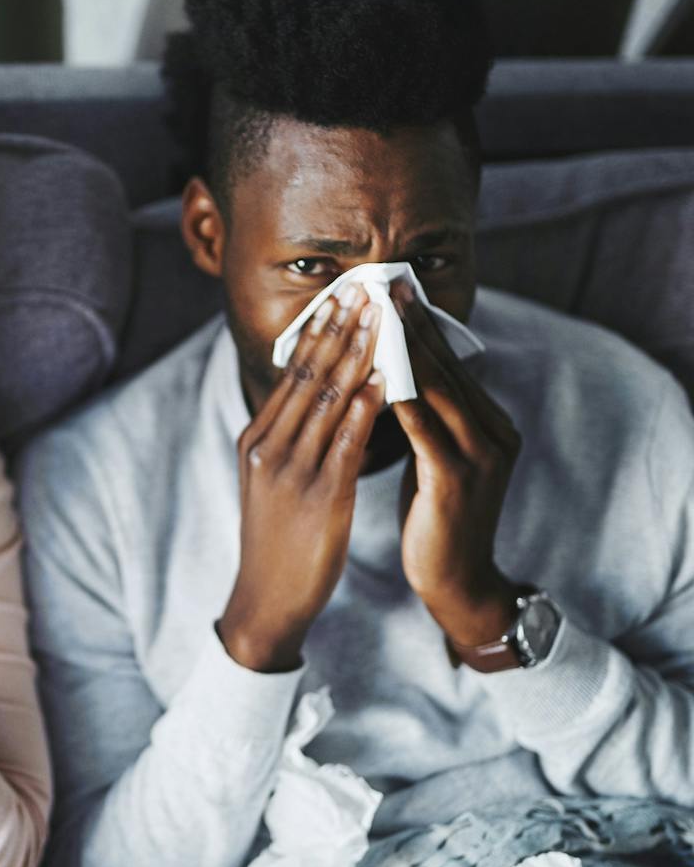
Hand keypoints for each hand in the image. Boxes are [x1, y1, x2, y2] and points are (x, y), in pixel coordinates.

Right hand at [219, 286, 385, 671]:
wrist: (267, 597)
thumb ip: (291, 440)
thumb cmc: (277, 542)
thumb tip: (322, 401)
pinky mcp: (319, 495)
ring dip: (358, 354)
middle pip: (308, 374)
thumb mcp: (272, 482)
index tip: (342, 297)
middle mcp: (269, 446)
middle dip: (339, 328)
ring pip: (328, 399)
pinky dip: (367, 405)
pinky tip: (387, 379)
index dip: (319, 331)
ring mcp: (291, 470)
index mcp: (257, 439)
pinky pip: (346, 440)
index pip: (291, 373)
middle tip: (365, 289)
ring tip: (382, 320)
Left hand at [391, 284, 522, 644]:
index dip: (418, 324)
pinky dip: (399, 401)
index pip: (449, 362)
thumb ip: (427, 417)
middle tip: (379, 284)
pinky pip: (423, 431)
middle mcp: (493, 432)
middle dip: (409, 325)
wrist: (456, 582)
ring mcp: (480, 457)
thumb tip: (398, 373)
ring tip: (372, 318)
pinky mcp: (456, 482)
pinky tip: (373, 379)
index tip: (388, 288)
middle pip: (444, 366)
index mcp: (489, 423)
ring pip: (435, 390)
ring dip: (402, 352)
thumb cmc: (436, 517)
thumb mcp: (434, 457)